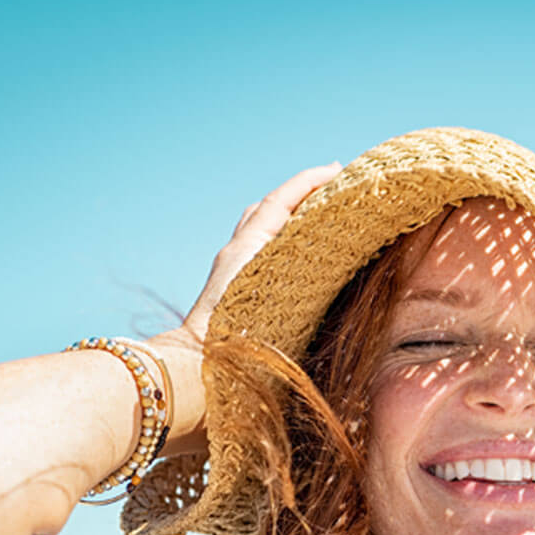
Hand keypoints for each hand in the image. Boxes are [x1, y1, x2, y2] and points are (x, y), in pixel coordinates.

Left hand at [170, 162, 344, 342]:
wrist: (197, 365)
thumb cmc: (233, 336)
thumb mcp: (266, 290)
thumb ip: (288, 264)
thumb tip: (317, 227)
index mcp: (248, 247)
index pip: (279, 201)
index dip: (308, 181)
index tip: (337, 169)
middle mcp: (238, 251)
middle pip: (268, 208)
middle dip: (300, 193)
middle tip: (335, 187)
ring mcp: (232, 268)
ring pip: (261, 227)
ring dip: (290, 215)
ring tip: (322, 216)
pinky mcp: (232, 288)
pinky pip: (260, 250)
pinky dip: (281, 240)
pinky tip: (302, 254)